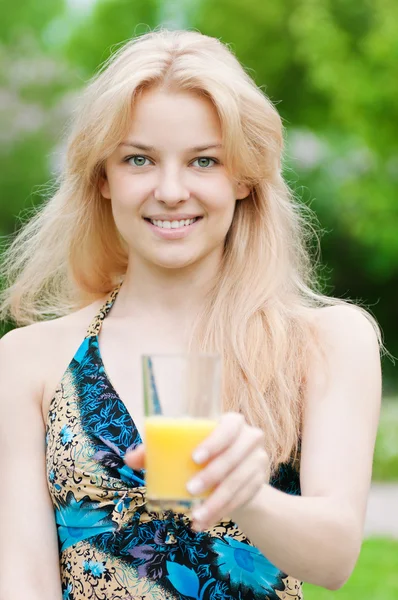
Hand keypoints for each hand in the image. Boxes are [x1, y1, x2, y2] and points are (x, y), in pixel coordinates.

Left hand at [125, 412, 268, 530]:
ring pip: (239, 482)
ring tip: (195, 517)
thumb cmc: (201, 453)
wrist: (232, 472)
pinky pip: (241, 500)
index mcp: (231, 422)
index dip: (215, 441)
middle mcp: (249, 438)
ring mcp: (257, 460)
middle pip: (234, 456)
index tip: (194, 458)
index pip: (229, 426)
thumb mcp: (183, 448)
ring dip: (217, 502)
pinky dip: (221, 513)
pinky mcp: (259, 482)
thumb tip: (130, 458)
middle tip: (189, 490)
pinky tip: (204, 523)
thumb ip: (157, 449)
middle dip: (212, 476)